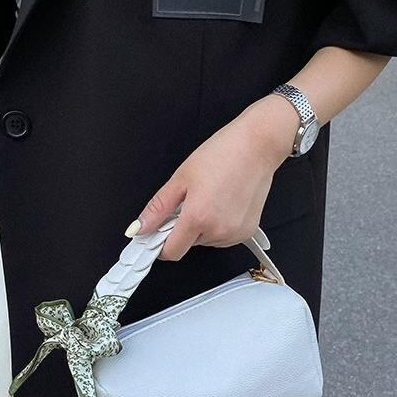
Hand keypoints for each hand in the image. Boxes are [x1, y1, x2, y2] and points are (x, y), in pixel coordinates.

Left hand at [125, 95, 298, 260]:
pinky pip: (223, 237)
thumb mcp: (181, 177)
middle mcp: (218, 231)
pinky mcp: (248, 231)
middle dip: (184, 227)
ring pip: (206, 240)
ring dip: (203, 226)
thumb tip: (139, 228)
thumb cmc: (223, 153)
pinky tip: (224, 202)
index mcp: (197, 218)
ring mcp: (235, 233)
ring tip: (211, 196)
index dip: (160, 244)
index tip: (158, 232)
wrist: (258, 144)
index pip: (171, 252)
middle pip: (188, 244)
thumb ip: (158, 207)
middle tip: (191, 199)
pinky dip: (219, 225)